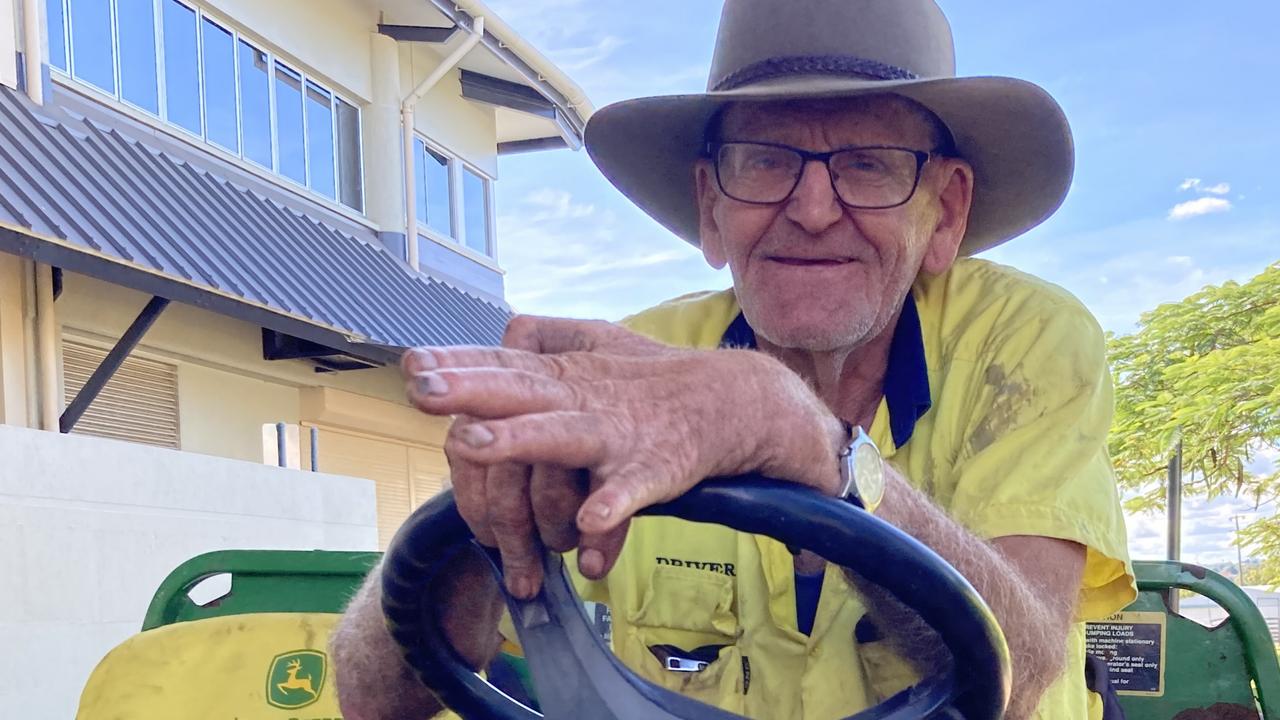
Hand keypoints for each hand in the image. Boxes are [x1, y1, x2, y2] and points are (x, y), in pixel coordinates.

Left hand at [402, 316, 843, 597]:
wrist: (734, 403)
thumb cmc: (651, 387)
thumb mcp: (592, 361)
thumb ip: (544, 357)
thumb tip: (498, 346)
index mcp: (566, 377)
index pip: (502, 367)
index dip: (457, 366)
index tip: (411, 364)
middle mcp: (584, 397)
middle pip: (517, 390)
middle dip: (467, 389)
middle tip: (420, 387)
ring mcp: (617, 433)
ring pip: (562, 437)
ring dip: (517, 440)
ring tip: (471, 442)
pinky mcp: (655, 468)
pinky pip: (630, 490)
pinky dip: (611, 507)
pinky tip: (590, 526)